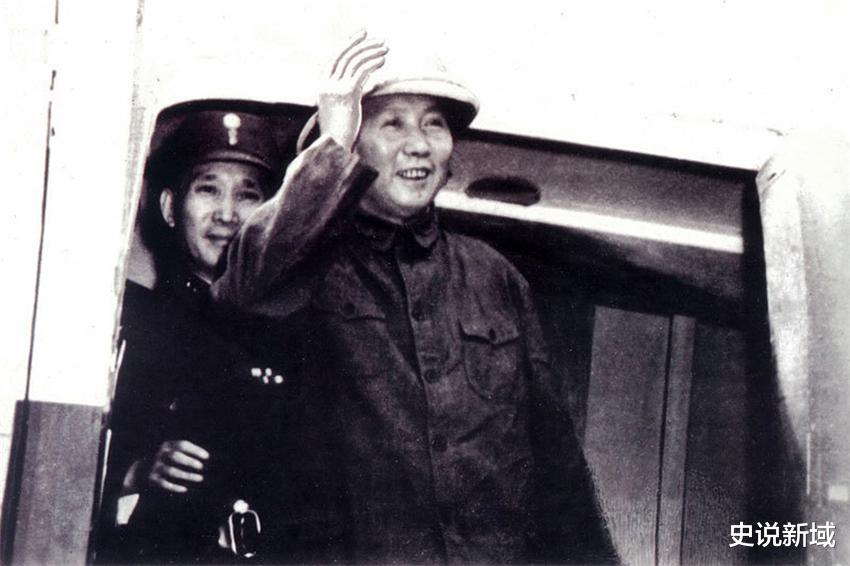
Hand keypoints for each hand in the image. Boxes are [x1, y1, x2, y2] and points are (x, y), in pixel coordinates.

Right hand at [143, 440, 209, 493]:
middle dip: (190, 461)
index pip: (182, 445)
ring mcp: (155, 467)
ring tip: (200, 478)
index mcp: (166, 445)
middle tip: (201, 467)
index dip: (196, 450)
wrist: (138, 470)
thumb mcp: (170, 450)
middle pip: (176, 456)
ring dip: (187, 475)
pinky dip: (175, 487)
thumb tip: (206, 455)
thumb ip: (184, 451)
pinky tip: (185, 489)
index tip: (207, 456)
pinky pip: (164, 484)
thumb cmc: (163, 459)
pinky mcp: (151, 479)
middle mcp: (159, 455)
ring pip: (172, 471)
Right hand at [318, 30, 387, 150]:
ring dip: (371, 52)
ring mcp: (335, 88)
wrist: (334, 147)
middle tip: (377, 38)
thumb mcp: (343, 108)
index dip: (349, 45)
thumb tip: (366, 85)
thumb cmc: (341, 132)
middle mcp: (326, 84)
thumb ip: (351, 93)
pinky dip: (372, 63)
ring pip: (354, 62)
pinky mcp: (347, 93)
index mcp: (323, 86)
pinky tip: (382, 60)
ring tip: (385, 49)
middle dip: (361, 44)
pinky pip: (361, 72)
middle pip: (344, 56)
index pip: (335, 59)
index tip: (361, 37)